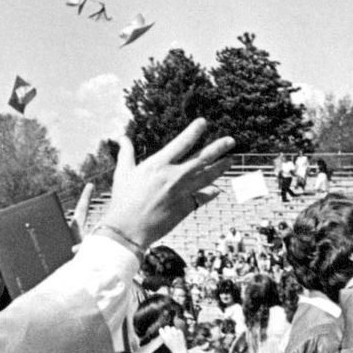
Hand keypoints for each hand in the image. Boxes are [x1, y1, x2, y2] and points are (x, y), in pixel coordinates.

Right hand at [101, 120, 235, 247]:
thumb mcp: (123, 173)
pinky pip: (203, 197)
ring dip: (220, 167)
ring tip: (230, 160)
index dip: (194, 131)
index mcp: (157, 165)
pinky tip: (217, 189)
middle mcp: (173, 176)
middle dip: (218, 148)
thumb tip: (122, 137)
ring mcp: (181, 192)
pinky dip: (211, 192)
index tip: (203, 122)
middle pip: (201, 159)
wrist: (128, 229)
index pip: (181, 143)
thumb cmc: (123, 200)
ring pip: (207, 177)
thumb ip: (126, 153)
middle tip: (231, 141)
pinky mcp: (185, 207)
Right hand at [160, 324, 187, 352]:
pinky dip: (178, 333)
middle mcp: (169, 334)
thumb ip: (164, 335)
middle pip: (167, 327)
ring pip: (173, 327)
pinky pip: (178, 330)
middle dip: (168, 328)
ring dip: (173, 330)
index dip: (162, 330)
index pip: (161, 329)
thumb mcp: (166, 342)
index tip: (164, 332)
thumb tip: (163, 328)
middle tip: (169, 332)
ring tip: (174, 335)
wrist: (179, 350)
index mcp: (164, 337)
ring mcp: (175, 333)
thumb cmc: (172, 346)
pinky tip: (178, 337)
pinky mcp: (180, 333)